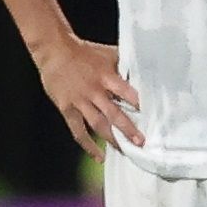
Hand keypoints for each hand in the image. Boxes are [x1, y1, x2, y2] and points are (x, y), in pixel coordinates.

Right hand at [33, 35, 141, 157]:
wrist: (54, 51)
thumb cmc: (83, 51)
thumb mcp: (107, 53)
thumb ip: (123, 64)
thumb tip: (143, 70)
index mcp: (106, 76)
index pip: (126, 92)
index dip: (139, 104)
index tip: (152, 116)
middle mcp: (94, 91)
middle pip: (114, 113)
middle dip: (128, 129)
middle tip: (141, 142)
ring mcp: (80, 101)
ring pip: (98, 124)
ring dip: (112, 139)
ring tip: (125, 150)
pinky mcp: (67, 108)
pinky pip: (78, 130)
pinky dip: (88, 144)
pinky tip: (98, 155)